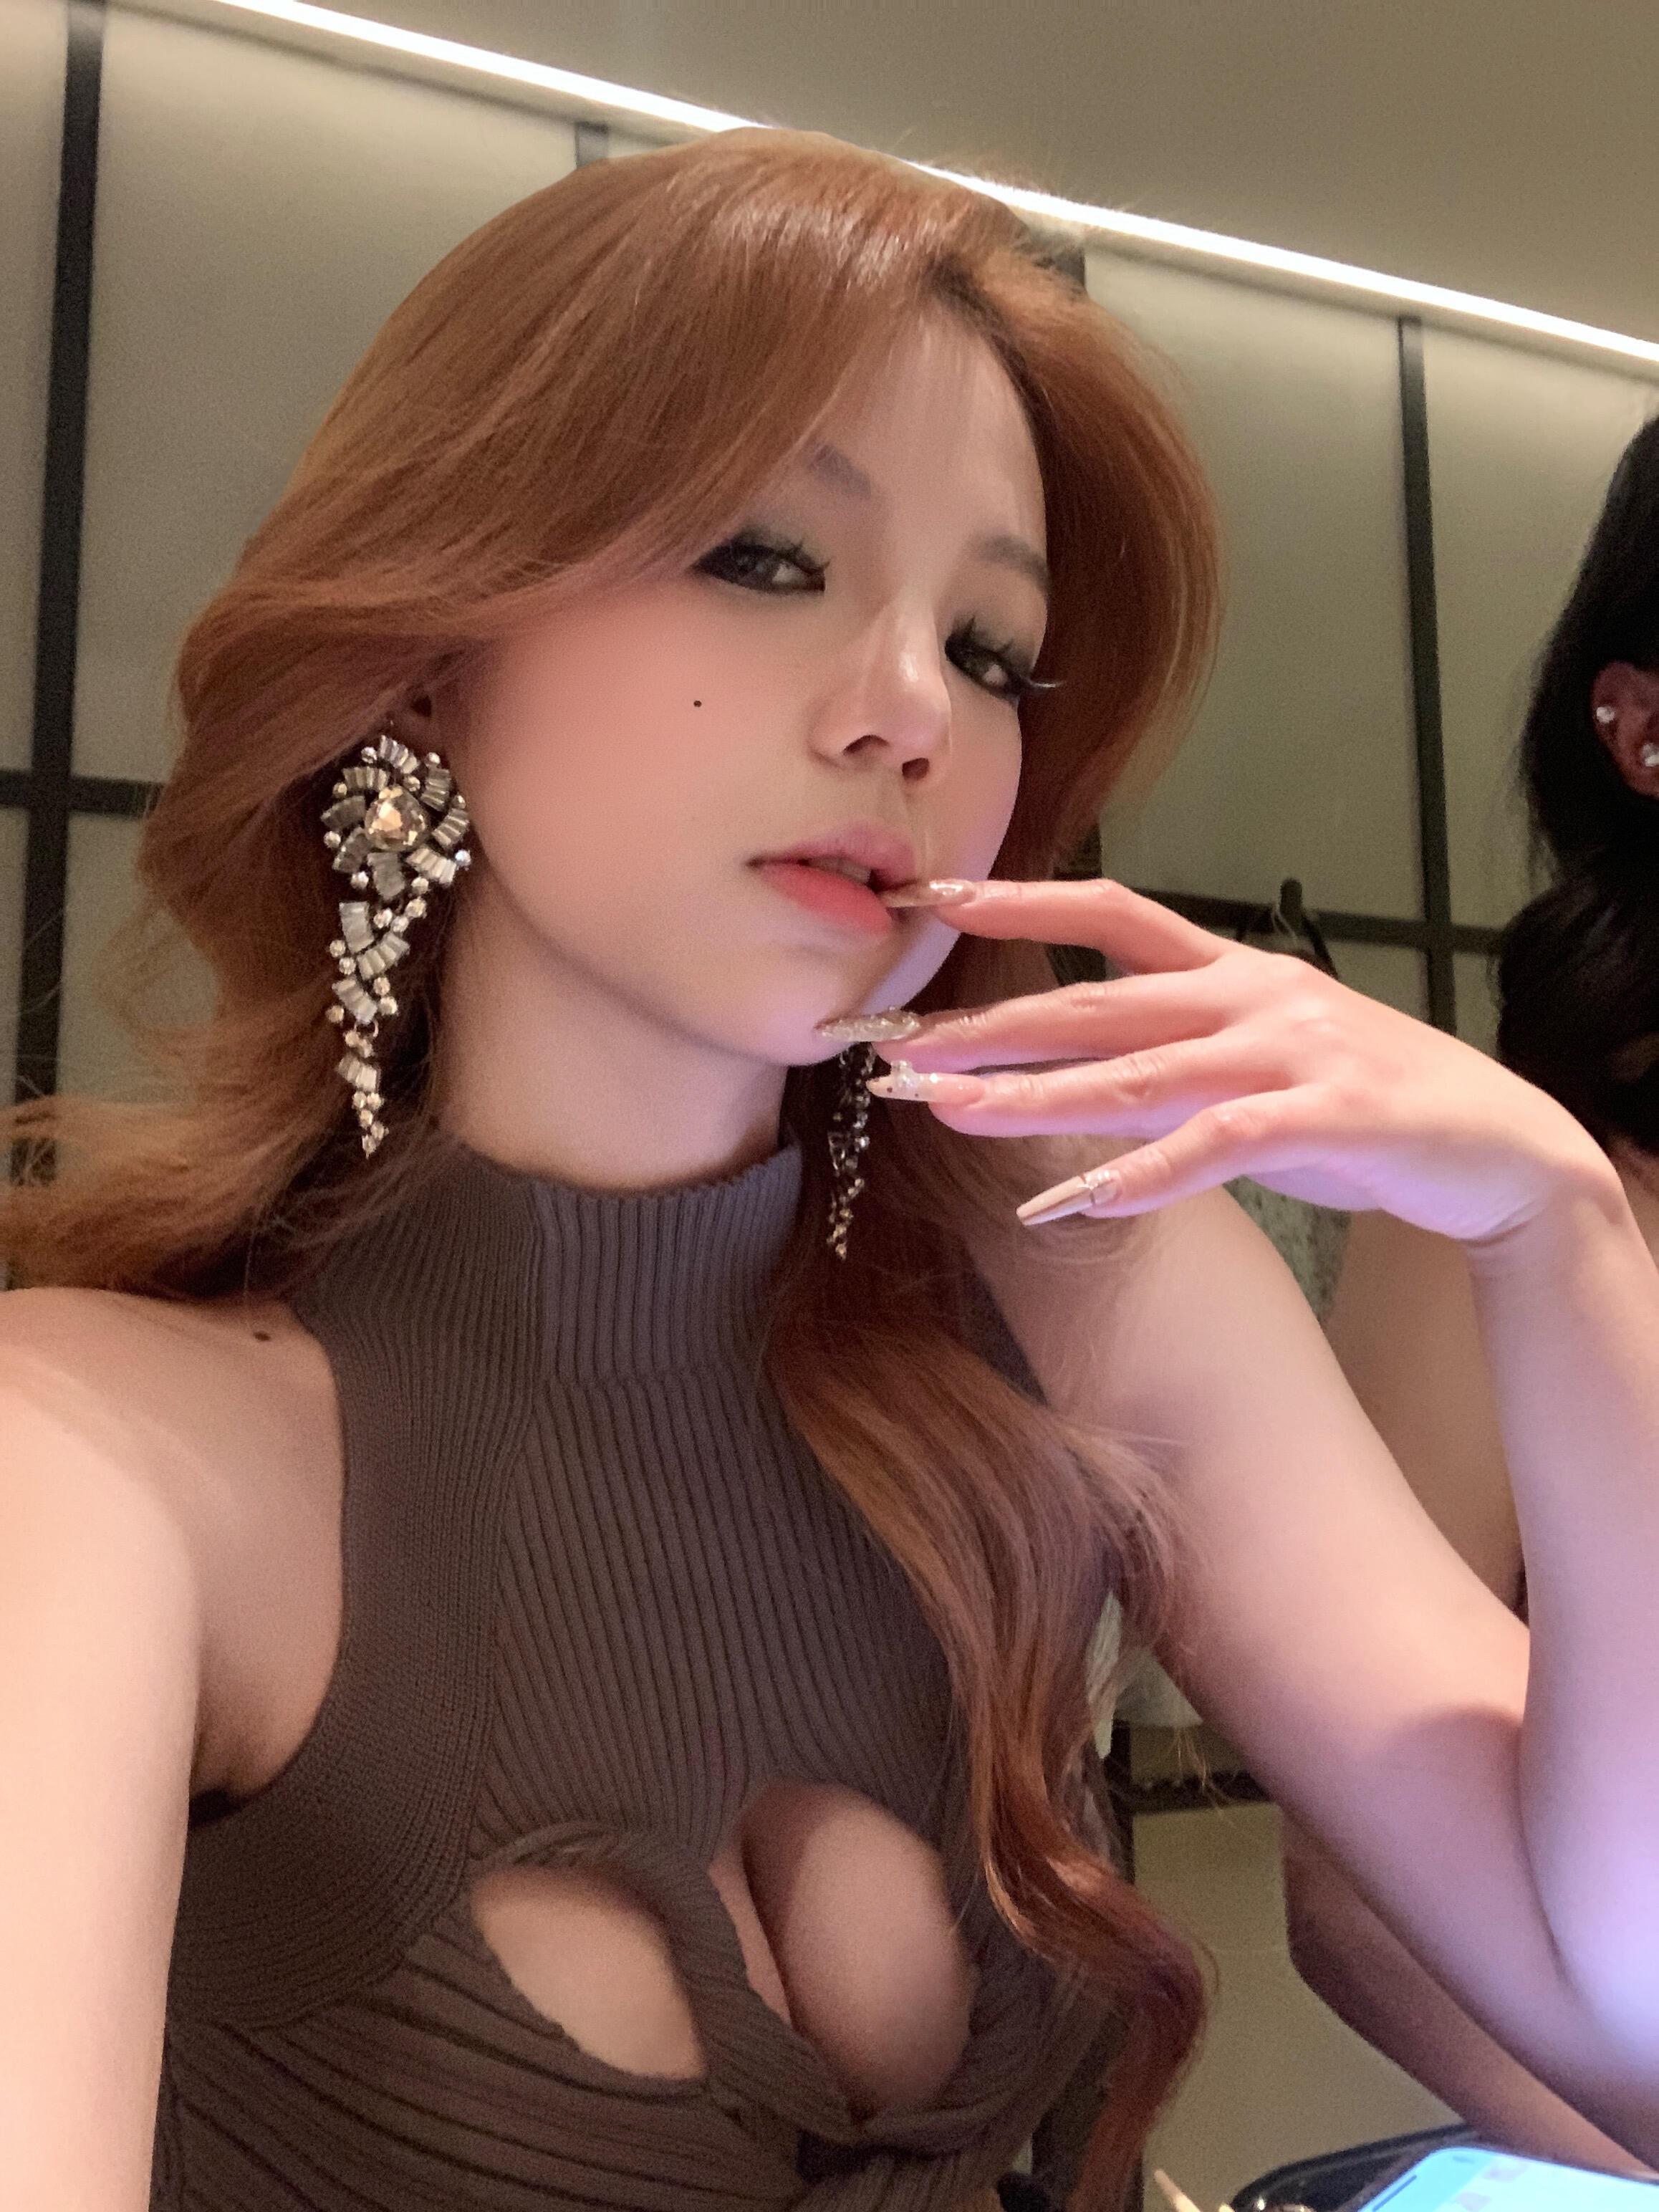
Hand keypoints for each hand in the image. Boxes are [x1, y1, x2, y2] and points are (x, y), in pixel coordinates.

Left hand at [849, 878, 1614, 1241]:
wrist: (1499, 1148)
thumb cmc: (1362, 1105)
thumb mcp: (1256, 1065)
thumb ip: (1167, 1062)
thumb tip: (1061, 1077)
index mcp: (1232, 971)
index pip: (1112, 912)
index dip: (1022, 899)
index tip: (934, 897)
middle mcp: (1251, 998)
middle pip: (1097, 1004)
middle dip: (989, 1027)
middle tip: (893, 1048)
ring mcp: (1290, 1054)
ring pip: (1139, 1072)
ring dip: (1035, 1095)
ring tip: (947, 1112)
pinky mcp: (1325, 1120)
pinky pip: (1216, 1145)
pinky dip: (1143, 1173)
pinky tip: (1075, 1199)